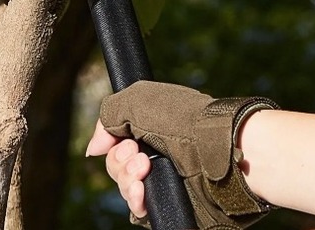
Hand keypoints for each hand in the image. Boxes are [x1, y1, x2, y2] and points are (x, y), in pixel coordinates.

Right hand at [88, 81, 277, 227]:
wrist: (220, 152)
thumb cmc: (183, 121)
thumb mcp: (136, 101)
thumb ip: (107, 117)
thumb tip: (94, 149)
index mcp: (152, 132)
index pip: (116, 144)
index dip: (112, 143)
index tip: (124, 141)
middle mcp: (159, 158)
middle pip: (117, 168)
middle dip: (120, 162)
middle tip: (140, 156)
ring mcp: (167, 184)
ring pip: (126, 191)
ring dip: (128, 181)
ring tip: (145, 172)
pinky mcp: (173, 207)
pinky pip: (141, 213)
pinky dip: (137, 204)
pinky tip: (144, 194)